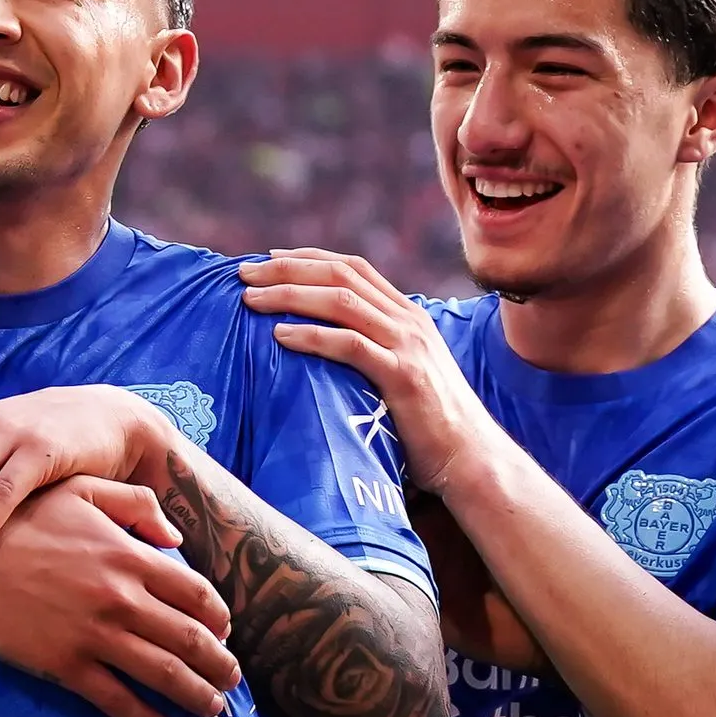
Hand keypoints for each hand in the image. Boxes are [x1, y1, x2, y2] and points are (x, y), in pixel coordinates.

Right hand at [0, 475, 239, 716]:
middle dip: (220, 665)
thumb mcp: (79, 491)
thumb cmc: (16, 517)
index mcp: (129, 555)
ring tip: (211, 708)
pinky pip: (116, 701)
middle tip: (233, 681)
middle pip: (191, 640)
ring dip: (195, 695)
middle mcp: (121, 598)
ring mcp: (94, 635)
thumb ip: (134, 505)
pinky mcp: (64, 665)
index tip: (225, 633)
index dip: (219, 619)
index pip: (197, 594)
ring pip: (163, 675)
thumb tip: (173, 536)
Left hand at [238, 250, 508, 493]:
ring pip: (342, 302)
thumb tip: (325, 347)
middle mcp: (408, 321)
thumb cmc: (429, 426)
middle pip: (341, 275)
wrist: (471, 458)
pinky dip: (311, 336)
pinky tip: (280, 337)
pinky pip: (350, 345)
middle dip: (288, 269)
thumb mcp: (403, 374)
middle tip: (244, 275)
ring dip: (290, 296)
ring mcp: (407, 346)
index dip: (307, 258)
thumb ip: (375, 351)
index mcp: (407, 315)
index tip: (268, 259)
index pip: (352, 268)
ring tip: (251, 302)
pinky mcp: (403, 377)